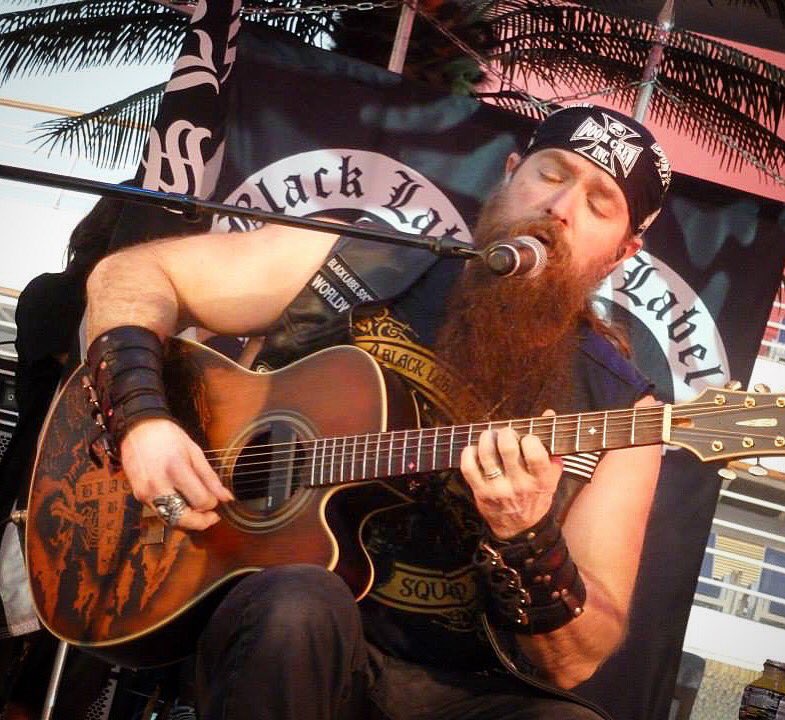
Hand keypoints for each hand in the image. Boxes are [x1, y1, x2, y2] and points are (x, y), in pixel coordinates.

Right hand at [120, 418, 233, 530]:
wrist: (138, 429)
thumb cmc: (168, 437)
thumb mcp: (195, 451)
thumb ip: (210, 477)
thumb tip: (226, 497)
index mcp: (176, 469)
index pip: (200, 501)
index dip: (212, 503)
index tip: (216, 498)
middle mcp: (158, 485)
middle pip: (182, 518)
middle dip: (201, 522)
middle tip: (212, 517)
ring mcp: (145, 492)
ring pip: (170, 520)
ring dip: (187, 520)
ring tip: (199, 510)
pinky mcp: (138, 496)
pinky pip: (160, 512)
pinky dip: (174, 513)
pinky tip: (183, 503)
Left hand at [460, 414, 562, 538]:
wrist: (520, 529)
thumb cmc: (536, 496)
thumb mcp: (551, 475)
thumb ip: (551, 446)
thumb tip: (548, 413)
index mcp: (541, 479)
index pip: (535, 452)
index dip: (529, 438)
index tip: (526, 437)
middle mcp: (519, 484)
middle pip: (507, 448)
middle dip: (505, 432)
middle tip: (505, 433)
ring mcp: (498, 488)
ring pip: (486, 453)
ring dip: (487, 438)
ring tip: (490, 436)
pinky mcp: (480, 492)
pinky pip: (468, 466)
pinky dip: (469, 452)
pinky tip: (476, 450)